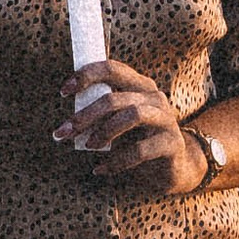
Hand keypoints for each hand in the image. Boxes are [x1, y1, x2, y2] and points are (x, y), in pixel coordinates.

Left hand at [53, 57, 206, 200]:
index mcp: (139, 86)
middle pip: (116, 98)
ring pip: (133, 115)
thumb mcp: (119, 122)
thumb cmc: (139, 139)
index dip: (86, 76)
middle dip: (85, 115)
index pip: (112, 69)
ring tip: (88, 146)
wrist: (175, 166)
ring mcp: (166, 119)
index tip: (64, 91)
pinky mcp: (172, 143)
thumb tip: (70, 119)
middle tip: (65, 132)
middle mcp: (154, 98)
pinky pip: (141, 150)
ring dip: (104, 132)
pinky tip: (101, 169)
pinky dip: (117, 161)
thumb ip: (102, 114)